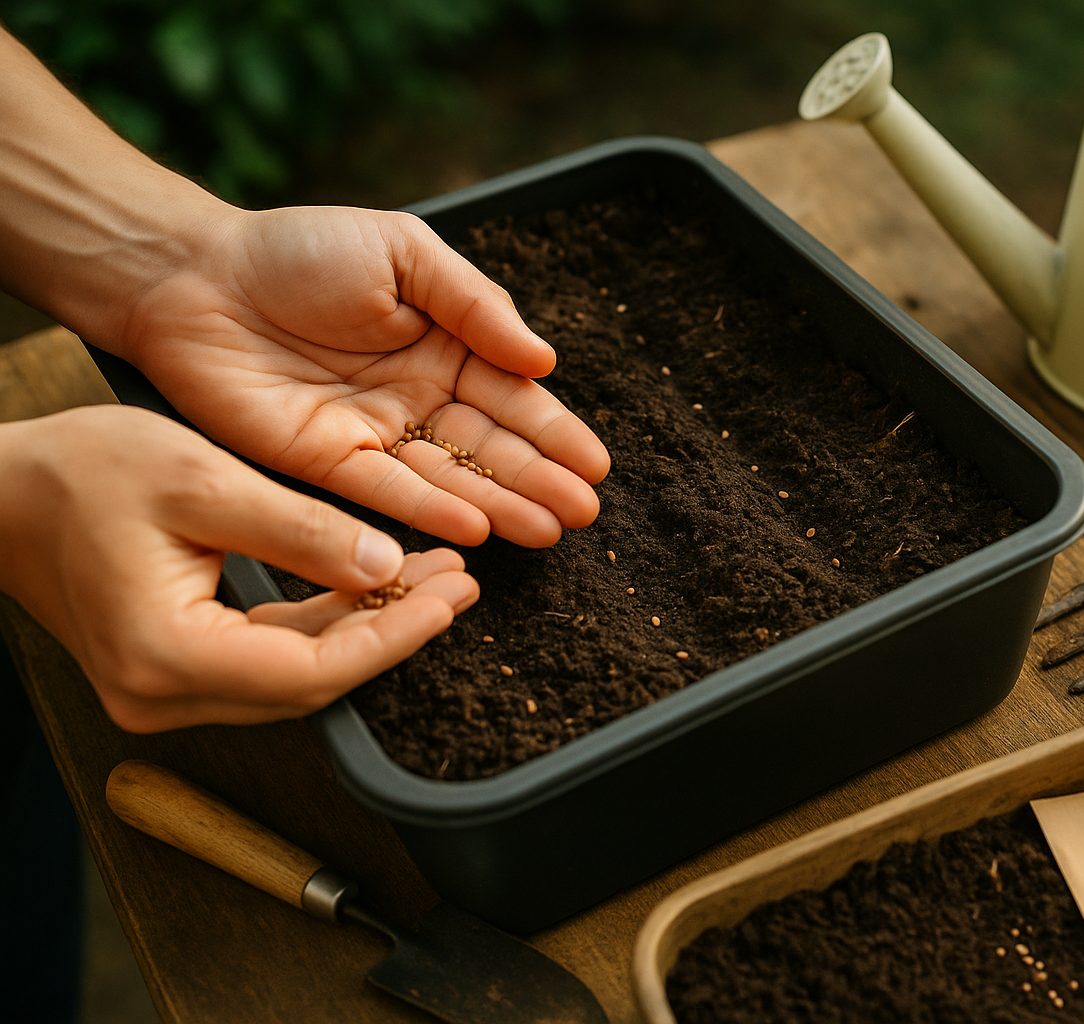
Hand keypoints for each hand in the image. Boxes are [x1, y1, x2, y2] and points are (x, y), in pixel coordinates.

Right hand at [0, 406, 478, 731]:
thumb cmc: (81, 472)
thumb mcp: (202, 481)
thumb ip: (299, 531)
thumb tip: (388, 568)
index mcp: (166, 656)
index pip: (311, 672)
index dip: (394, 638)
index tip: (453, 598)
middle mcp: (162, 695)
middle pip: (311, 682)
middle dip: (394, 631)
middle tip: (461, 583)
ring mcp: (164, 692)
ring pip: (295, 674)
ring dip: (366, 628)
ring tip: (435, 579)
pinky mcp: (172, 671)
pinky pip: (268, 658)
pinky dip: (323, 623)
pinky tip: (374, 585)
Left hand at [115, 204, 609, 547]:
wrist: (192, 274)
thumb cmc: (299, 250)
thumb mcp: (404, 253)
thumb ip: (476, 305)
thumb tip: (543, 359)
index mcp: (444, 345)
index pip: (512, 396)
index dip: (556, 432)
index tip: (596, 467)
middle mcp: (417, 396)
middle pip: (491, 447)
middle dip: (541, 480)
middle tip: (584, 514)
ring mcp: (374, 433)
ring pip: (449, 478)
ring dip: (501, 505)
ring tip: (549, 530)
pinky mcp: (325, 463)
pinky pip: (387, 491)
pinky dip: (430, 510)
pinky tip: (476, 527)